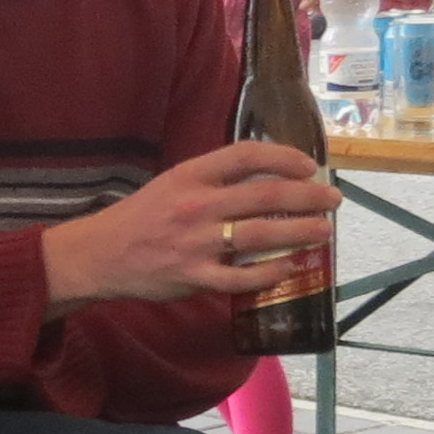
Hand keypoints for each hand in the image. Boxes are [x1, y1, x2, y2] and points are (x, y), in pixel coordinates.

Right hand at [38, 141, 338, 311]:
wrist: (100, 254)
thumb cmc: (142, 216)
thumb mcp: (173, 183)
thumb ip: (214, 179)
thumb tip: (268, 177)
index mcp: (191, 176)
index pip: (246, 155)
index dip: (284, 157)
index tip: (309, 165)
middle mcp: (197, 205)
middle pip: (266, 194)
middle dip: (308, 196)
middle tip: (333, 199)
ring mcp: (197, 243)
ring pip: (262, 234)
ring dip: (301, 231)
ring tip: (324, 230)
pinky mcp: (194, 277)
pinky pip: (243, 276)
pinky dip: (270, 271)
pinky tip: (288, 266)